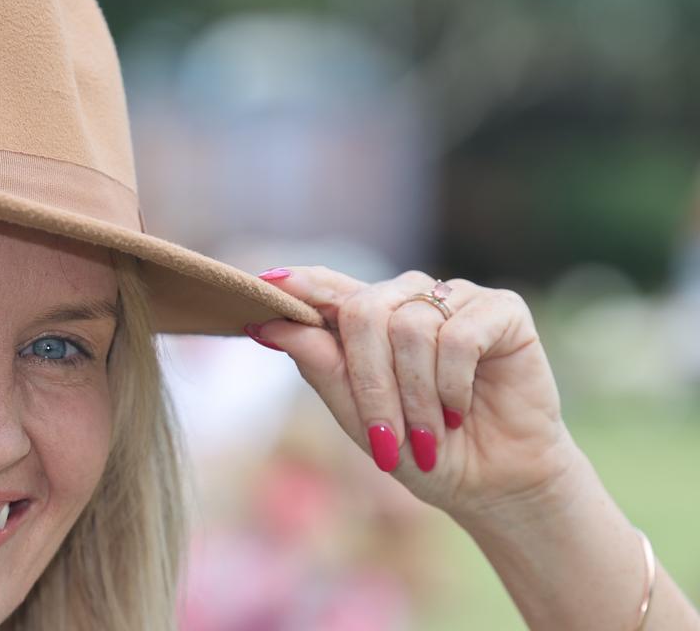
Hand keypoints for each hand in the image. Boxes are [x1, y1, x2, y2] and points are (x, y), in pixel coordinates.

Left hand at [245, 266, 582, 523]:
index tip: (265, 284)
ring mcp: (455, 298)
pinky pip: (459, 335)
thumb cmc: (423, 451)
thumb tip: (272, 327)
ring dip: (416, 396)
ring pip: (411, 328)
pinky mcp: (501, 310)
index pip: (327, 286)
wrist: (494, 483)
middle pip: (363, 311)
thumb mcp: (361, 420)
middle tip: (389, 440)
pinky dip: (453, 384)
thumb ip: (322, 369)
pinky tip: (462, 408)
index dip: (300, 283)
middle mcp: (409, 299)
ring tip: (432, 432)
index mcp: (370, 320)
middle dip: (370, 384)